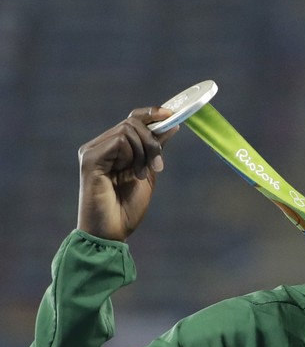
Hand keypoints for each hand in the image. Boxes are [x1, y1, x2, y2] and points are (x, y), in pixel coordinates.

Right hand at [76, 107, 178, 240]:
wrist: (112, 232)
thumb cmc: (127, 207)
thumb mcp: (149, 172)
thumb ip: (156, 149)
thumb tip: (172, 124)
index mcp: (114, 149)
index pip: (131, 120)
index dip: (151, 114)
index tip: (171, 115)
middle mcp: (100, 146)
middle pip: (133, 122)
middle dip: (153, 141)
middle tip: (158, 166)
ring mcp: (93, 150)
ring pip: (128, 129)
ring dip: (145, 152)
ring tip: (141, 175)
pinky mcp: (90, 157)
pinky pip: (119, 140)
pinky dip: (133, 155)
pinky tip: (132, 175)